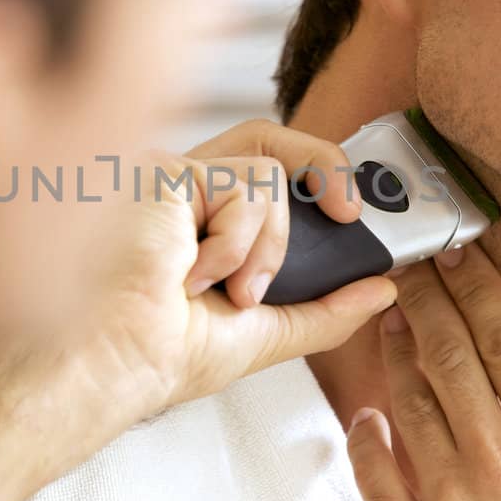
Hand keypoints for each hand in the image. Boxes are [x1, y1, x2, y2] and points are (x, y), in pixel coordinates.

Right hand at [103, 118, 397, 410]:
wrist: (119, 360)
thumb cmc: (162, 354)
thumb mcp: (265, 331)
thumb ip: (325, 309)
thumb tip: (381, 288)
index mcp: (201, 223)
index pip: (267, 175)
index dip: (316, 179)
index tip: (353, 216)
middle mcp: (185, 192)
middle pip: (269, 140)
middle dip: (324, 164)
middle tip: (347, 211)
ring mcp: (173, 177)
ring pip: (267, 174)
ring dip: (269, 245)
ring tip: (234, 290)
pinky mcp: (167, 170)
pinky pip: (243, 184)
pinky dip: (239, 242)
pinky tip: (196, 275)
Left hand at [345, 244, 500, 500]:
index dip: (475, 286)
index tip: (455, 254)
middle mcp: (499, 462)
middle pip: (447, 353)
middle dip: (423, 298)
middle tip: (405, 264)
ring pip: (408, 402)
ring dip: (393, 353)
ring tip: (386, 319)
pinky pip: (374, 474)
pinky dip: (365, 437)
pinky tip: (366, 414)